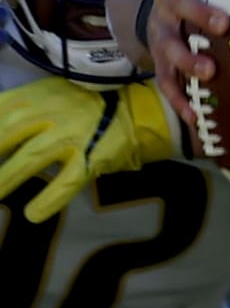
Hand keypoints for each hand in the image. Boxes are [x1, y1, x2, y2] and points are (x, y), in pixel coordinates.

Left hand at [0, 78, 178, 222]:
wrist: (138, 110)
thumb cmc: (91, 103)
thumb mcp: (56, 94)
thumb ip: (27, 107)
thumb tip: (0, 128)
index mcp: (43, 95)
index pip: (3, 106)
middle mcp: (55, 112)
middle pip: (10, 132)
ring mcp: (73, 135)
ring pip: (32, 156)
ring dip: (8, 177)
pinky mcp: (91, 158)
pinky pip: (67, 181)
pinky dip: (49, 200)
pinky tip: (34, 214)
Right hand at [143, 0, 229, 122]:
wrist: (167, 13)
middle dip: (198, 10)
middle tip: (224, 23)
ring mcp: (161, 28)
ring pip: (165, 41)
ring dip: (186, 57)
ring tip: (209, 71)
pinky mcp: (156, 58)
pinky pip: (163, 80)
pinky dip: (178, 97)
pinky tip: (195, 115)